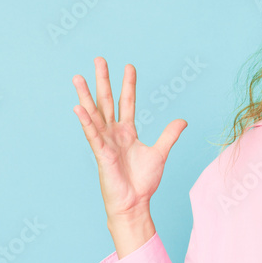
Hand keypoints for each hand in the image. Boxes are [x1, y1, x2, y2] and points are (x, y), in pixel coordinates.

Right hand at [72, 57, 187, 221]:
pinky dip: (86, 122)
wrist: (135, 202)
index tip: (129, 66)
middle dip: (103, 81)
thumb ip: (169, 135)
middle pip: (107, 102)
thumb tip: (183, 121)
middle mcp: (113, 133)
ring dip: (86, 96)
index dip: (128, 85)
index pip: (127, 103)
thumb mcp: (160, 153)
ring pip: (94, 114)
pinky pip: (92, 135)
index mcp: (127, 132)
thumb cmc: (143, 181)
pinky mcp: (101, 154)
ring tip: (78, 77)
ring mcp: (105, 142)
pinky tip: (78, 107)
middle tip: (99, 59)